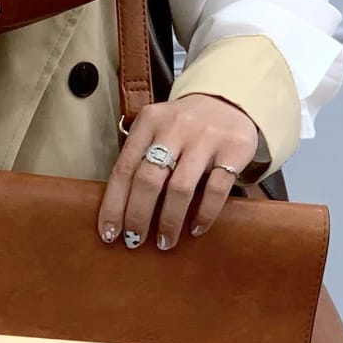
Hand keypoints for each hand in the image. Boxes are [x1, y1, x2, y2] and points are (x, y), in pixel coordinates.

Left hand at [97, 94, 259, 250]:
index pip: (123, 169)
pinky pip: (215, 189)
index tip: (108, 233)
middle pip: (147, 180)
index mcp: (148, 123)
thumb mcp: (156, 130)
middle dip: (137, 216)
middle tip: (133, 241)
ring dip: (168, 221)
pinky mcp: (234, 149)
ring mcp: (205, 137)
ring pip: (179, 188)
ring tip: (164, 242)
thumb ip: (139, 158)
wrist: (229, 100)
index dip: (113, 205)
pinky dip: (204, 214)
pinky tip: (196, 229)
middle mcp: (174, 127)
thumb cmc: (183, 127)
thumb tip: (118, 210)